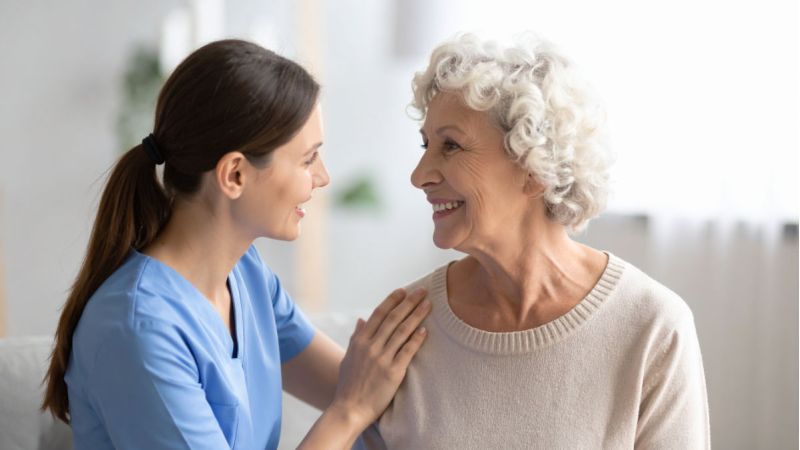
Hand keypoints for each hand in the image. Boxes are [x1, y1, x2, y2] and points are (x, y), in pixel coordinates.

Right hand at [330, 288, 430, 428]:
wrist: (349, 409)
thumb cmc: (348, 385)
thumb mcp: (348, 358)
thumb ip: (355, 338)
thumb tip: (361, 320)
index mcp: (359, 341)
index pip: (378, 314)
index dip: (392, 301)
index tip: (403, 291)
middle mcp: (371, 346)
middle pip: (394, 319)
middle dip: (409, 303)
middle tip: (423, 291)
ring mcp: (382, 359)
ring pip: (402, 331)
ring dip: (417, 316)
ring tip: (428, 305)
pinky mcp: (392, 372)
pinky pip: (407, 351)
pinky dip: (416, 339)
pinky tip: (425, 330)